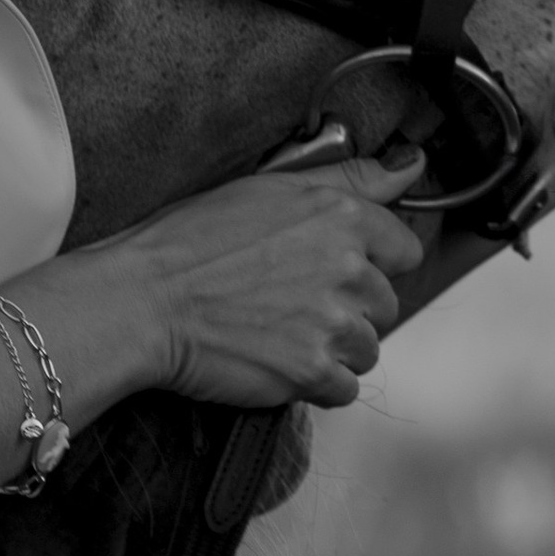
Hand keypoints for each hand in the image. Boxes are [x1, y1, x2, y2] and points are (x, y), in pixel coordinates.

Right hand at [85, 153, 429, 409]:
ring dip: (334, 349)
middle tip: (293, 304)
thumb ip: (349, 180)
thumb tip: (410, 166)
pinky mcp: (312, 371)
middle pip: (385, 305)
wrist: (144, 301)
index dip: (371, 263)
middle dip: (349, 309)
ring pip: (367, 349)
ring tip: (282, 334)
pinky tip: (279, 362)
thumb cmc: (193, 241)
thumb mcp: (271, 188)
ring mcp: (332, 322)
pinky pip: (344, 389)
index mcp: (340, 215)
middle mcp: (347, 268)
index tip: (335, 271)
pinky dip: (317, 384)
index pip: (403, 250)